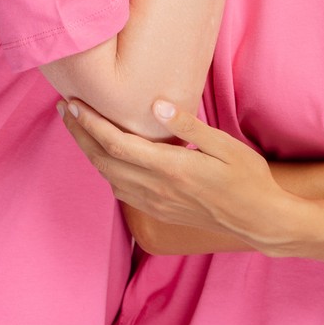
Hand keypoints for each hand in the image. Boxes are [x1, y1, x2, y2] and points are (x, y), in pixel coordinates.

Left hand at [59, 97, 308, 252]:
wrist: (258, 220)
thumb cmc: (249, 179)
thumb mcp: (226, 146)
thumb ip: (189, 126)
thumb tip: (156, 104)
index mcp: (171, 168)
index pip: (117, 144)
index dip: (91, 124)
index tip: (74, 104)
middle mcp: (156, 188)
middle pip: (103, 160)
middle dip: (79, 133)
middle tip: (65, 108)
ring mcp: (155, 203)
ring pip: (108, 176)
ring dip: (88, 151)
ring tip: (79, 128)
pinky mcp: (159, 211)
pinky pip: (121, 190)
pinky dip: (105, 170)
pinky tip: (107, 157)